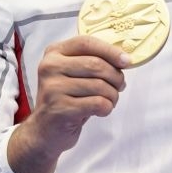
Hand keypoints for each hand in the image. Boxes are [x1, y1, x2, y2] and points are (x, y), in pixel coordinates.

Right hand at [7, 36, 128, 172]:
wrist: (45, 130)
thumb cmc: (66, 99)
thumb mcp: (74, 74)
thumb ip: (92, 62)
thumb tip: (124, 59)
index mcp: (54, 53)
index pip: (86, 42)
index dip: (110, 51)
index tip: (126, 61)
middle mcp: (50, 67)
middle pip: (96, 64)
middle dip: (115, 77)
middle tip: (120, 86)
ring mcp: (53, 88)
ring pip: (99, 85)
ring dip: (113, 95)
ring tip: (110, 100)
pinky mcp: (60, 108)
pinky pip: (97, 103)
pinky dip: (107, 107)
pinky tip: (102, 110)